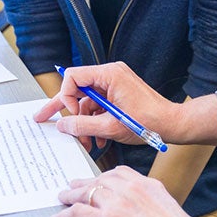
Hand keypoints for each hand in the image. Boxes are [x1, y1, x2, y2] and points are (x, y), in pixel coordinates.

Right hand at [34, 62, 180, 146]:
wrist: (173, 124)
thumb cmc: (150, 121)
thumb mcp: (111, 127)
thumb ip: (83, 126)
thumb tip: (63, 125)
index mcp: (109, 75)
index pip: (73, 77)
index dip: (66, 97)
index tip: (71, 116)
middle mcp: (110, 75)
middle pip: (77, 89)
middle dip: (65, 109)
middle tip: (43, 117)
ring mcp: (114, 84)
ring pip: (87, 102)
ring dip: (84, 123)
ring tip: (87, 142)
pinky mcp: (118, 94)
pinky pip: (98, 106)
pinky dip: (95, 122)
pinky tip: (99, 139)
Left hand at [50, 166, 211, 216]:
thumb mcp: (166, 211)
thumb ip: (150, 206)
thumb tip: (141, 214)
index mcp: (148, 185)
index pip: (120, 173)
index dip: (103, 176)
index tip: (97, 179)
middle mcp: (132, 189)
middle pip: (100, 180)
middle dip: (84, 183)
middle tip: (74, 186)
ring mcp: (118, 203)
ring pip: (86, 193)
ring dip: (71, 196)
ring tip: (63, 199)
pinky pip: (78, 214)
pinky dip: (65, 216)